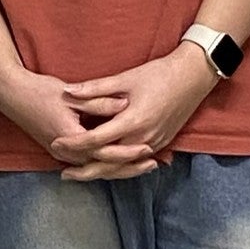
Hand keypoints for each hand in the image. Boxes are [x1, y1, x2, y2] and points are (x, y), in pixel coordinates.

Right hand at [0, 64, 146, 174]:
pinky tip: (122, 160)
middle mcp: (66, 151)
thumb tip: (123, 104)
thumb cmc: (40, 92)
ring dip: (120, 168)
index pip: (104, 151)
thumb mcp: (71, 94)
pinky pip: (89, 163)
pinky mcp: (62, 151)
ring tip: (143, 165)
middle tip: (153, 163)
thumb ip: (98, 101)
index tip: (147, 147)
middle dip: (129, 167)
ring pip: (96, 168)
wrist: (12, 96)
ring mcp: (63, 154)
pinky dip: (107, 163)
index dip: (127, 151)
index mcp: (70, 137)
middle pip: (103, 166)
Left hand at [54, 45, 219, 180]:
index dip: (74, 143)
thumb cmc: (159, 74)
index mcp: (133, 120)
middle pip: (108, 163)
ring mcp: (154, 142)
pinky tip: (106, 168)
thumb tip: (68, 92)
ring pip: (122, 167)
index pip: (96, 140)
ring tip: (80, 174)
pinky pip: (135, 162)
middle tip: (63, 174)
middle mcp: (143, 137)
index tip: (56, 143)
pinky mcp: (161, 143)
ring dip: (101, 172)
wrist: (193, 76)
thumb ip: (95, 88)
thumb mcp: (125, 78)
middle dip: (85, 170)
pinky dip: (119, 168)